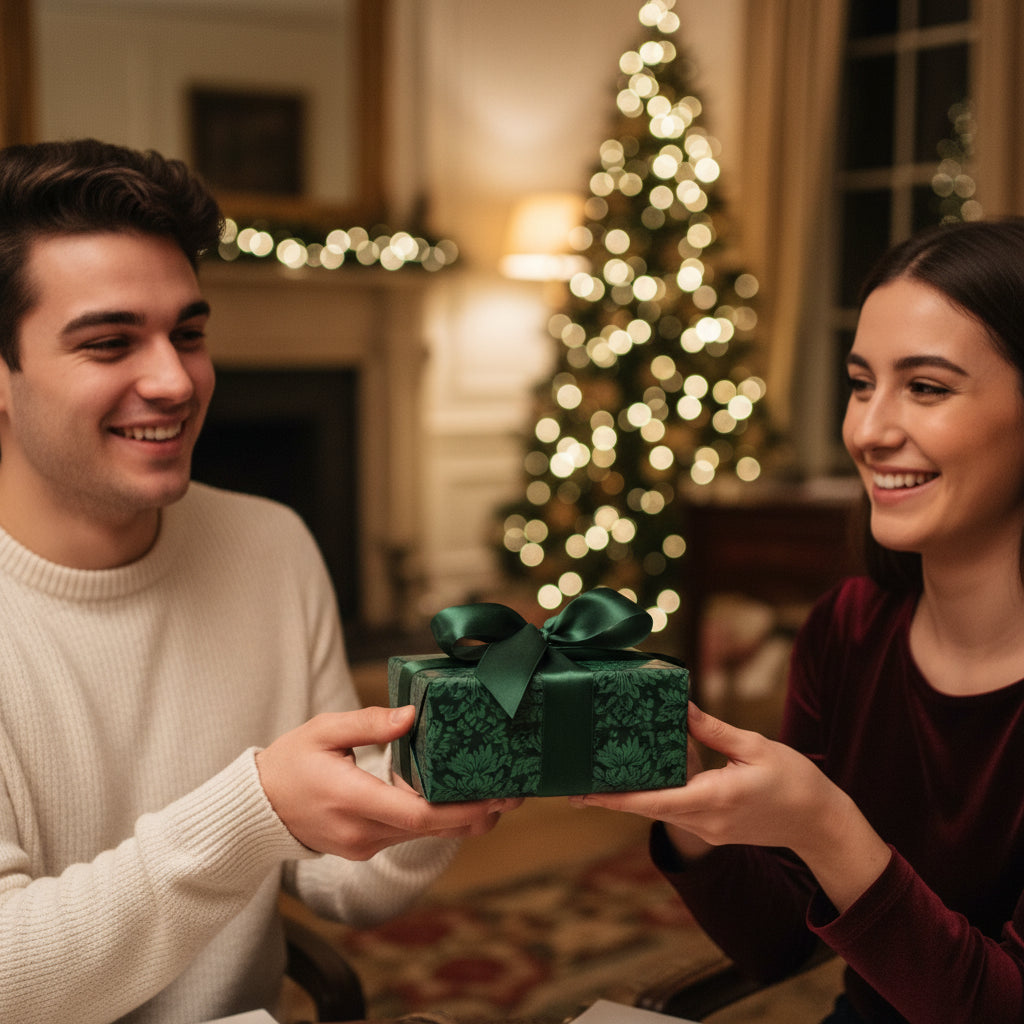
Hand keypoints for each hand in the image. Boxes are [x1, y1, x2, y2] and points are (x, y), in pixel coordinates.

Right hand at [255, 705, 520, 858]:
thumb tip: (412, 716)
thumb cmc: (291, 761)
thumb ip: (368, 722)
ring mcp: (364, 845)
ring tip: (499, 796)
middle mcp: (362, 831)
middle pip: (431, 829)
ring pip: (424, 835)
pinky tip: (460, 801)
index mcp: (351, 799)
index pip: (417, 813)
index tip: (494, 795)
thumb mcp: (324, 730)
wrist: (259, 807)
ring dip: (461, 820)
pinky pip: (409, 835)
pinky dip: (437, 821)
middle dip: (475, 814)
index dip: (461, 809)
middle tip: (514, 794)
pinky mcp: (366, 848)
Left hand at [573, 704, 889, 910]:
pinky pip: (676, 811)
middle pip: (647, 807)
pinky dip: (655, 796)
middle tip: (576, 783)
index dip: (613, 798)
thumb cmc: (794, 781)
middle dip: (612, 796)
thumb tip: (679, 706)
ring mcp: (708, 828)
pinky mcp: (713, 827)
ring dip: (632, 796)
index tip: (582, 794)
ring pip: (660, 810)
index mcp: (713, 798)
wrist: (820, 823)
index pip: (652, 801)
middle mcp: (704, 819)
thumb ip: (712, 729)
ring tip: (601, 776)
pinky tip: (642, 778)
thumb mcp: (753, 746)